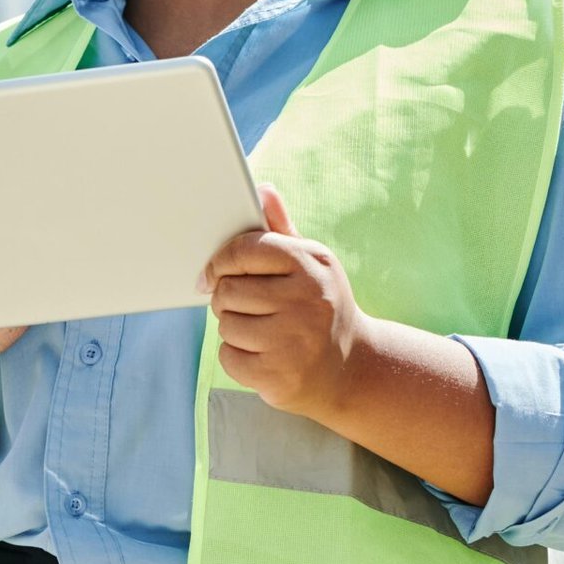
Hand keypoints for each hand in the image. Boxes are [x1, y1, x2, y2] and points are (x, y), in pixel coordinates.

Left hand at [198, 186, 367, 417]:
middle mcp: (306, 299)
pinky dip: (235, 356)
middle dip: (226, 297)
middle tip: (240, 304)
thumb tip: (261, 188)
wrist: (350, 366)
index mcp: (311, 263)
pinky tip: (260, 353)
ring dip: (232, 327)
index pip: (245, 249)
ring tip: (257, 329)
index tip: (212, 272)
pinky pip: (229, 356)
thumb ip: (281, 227)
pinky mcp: (279, 375)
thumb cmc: (320, 304)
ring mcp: (294, 340)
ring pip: (226, 323)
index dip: (220, 260)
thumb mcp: (311, 263)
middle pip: (229, 289)